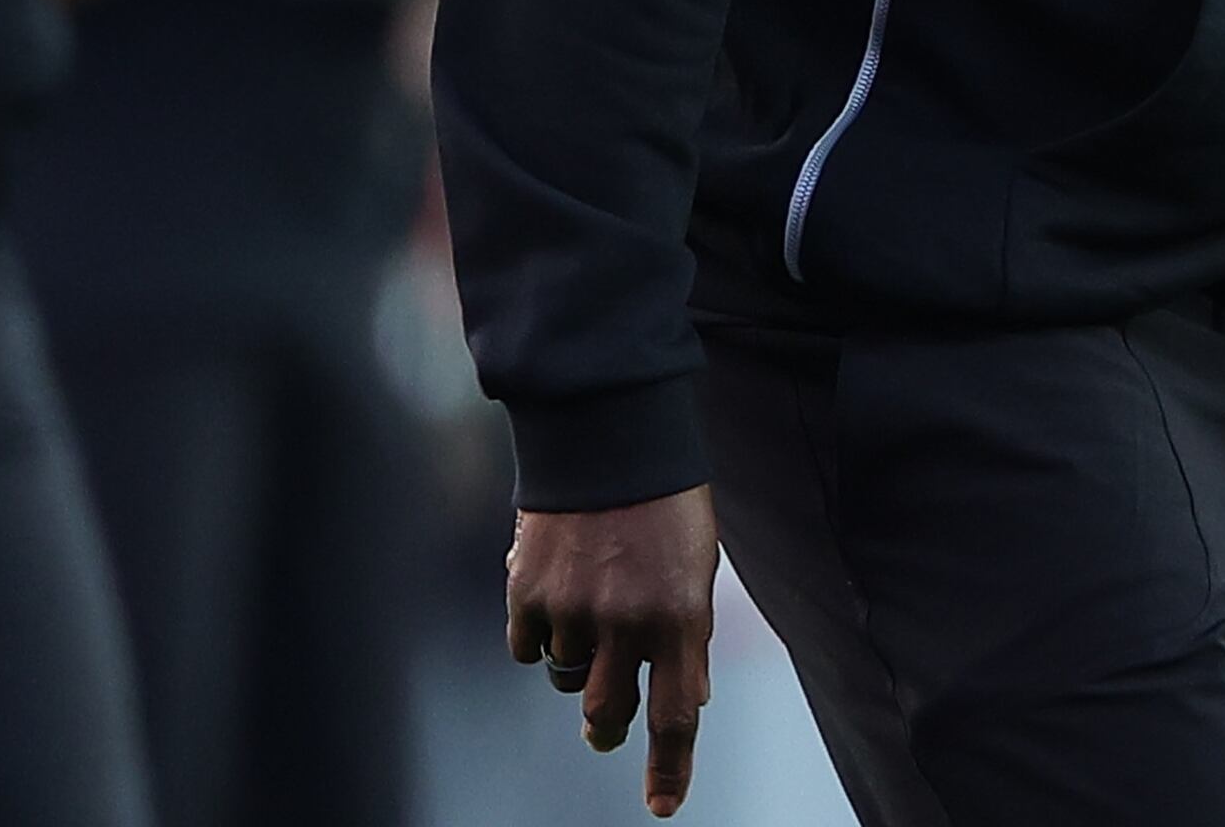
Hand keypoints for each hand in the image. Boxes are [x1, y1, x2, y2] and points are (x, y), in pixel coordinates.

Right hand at [508, 489, 717, 816]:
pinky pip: (529, 648)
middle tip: (603, 729)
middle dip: (607, 729)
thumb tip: (685, 698)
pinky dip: (540, 637)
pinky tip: (553, 597)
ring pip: (567, 678)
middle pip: (610, 713)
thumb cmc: (663, 504)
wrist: (606, 435)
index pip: (676, 716)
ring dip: (577, 662)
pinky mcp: (528, 591)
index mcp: (680, 618)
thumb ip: (686, 637)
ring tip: (586, 610)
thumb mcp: (696, 570)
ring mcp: (573, 609)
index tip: (662, 806)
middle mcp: (626, 623)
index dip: (669, 769)